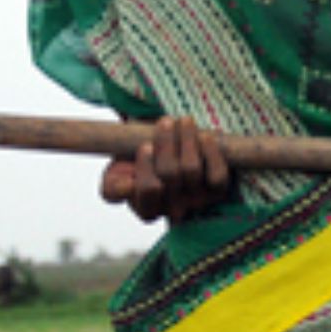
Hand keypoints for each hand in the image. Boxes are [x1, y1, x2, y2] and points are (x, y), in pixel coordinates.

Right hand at [103, 116, 235, 221]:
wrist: (162, 153)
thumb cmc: (135, 164)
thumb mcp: (115, 175)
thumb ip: (113, 187)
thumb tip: (127, 187)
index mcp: (146, 210)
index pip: (148, 190)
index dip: (147, 166)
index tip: (145, 145)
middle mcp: (174, 210)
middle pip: (170, 174)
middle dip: (166, 144)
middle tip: (165, 121)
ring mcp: (197, 201)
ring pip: (192, 170)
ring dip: (187, 141)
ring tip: (184, 121)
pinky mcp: (217, 191)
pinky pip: (217, 175)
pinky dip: (212, 153)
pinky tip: (205, 135)